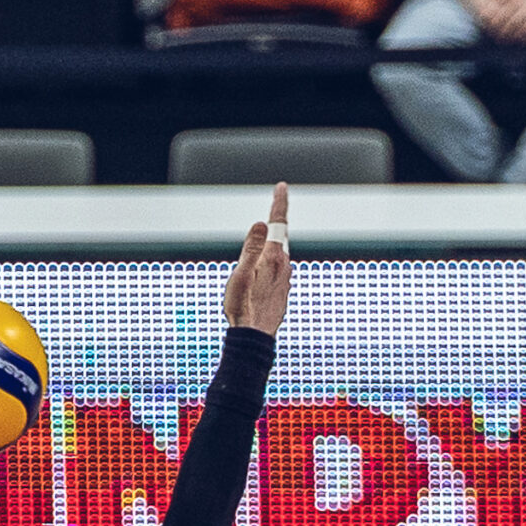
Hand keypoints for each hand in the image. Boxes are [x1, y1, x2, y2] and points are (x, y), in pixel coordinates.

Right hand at [223, 183, 289, 333]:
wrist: (254, 338)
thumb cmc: (243, 308)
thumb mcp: (241, 274)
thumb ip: (251, 247)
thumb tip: (261, 224)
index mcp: (273, 258)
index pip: (278, 224)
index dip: (279, 203)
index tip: (282, 188)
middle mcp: (283, 266)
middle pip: (278, 239)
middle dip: (272, 228)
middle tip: (272, 212)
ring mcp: (284, 279)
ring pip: (277, 257)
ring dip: (268, 251)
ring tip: (256, 255)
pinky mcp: (282, 291)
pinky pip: (276, 272)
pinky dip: (268, 267)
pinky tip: (258, 279)